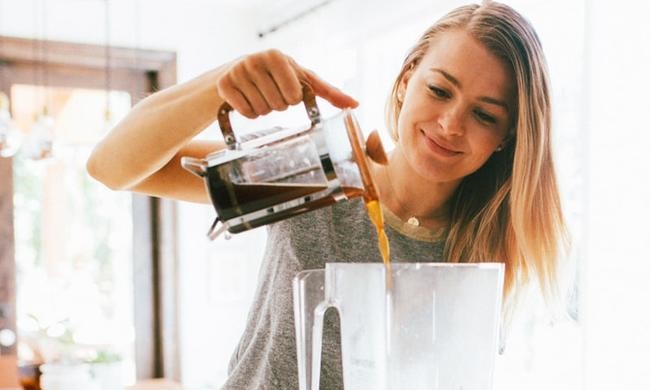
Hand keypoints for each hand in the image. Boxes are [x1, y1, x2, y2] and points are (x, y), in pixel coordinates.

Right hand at [216, 49, 357, 117]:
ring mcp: (238, 71)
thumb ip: (327, 91)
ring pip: (262, 111)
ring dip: (262, 110)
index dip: (292, 99)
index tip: (286, 90)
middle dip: (276, 105)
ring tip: (258, 95)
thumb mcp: (300, 79)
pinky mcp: (224, 84)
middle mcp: (256, 60)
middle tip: (270, 93)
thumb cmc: (274, 77)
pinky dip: (248, 113)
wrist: (233, 73)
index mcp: (278, 57)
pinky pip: (245, 113)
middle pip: (278, 105)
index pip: (294, 95)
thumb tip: (355, 105)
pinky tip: (245, 101)